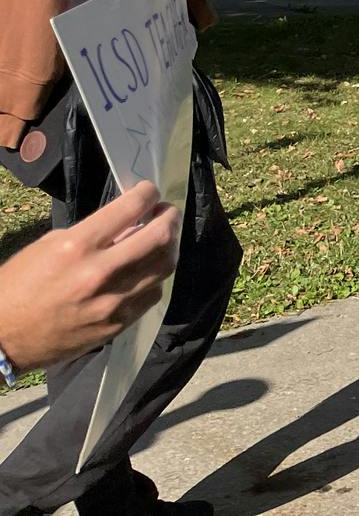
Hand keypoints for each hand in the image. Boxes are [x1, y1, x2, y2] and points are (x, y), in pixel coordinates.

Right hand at [0, 182, 178, 371]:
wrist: (1, 339)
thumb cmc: (17, 286)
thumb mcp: (48, 246)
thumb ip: (92, 233)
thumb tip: (128, 226)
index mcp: (77, 247)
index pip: (130, 208)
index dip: (148, 192)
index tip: (149, 191)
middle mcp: (99, 273)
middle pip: (161, 236)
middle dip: (170, 216)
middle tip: (165, 212)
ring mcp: (112, 302)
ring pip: (164, 266)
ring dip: (168, 247)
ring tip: (160, 239)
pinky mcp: (117, 325)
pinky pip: (152, 294)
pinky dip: (153, 278)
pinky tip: (144, 271)